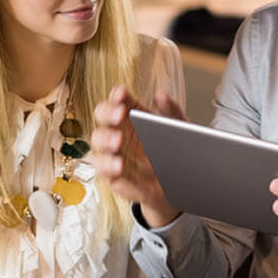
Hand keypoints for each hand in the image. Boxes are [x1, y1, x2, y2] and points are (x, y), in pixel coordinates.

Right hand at [91, 85, 181, 225]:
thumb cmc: (174, 151)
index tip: (122, 93)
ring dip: (105, 139)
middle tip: (119, 115)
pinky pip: (103, 169)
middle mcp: (118, 130)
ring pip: (98, 141)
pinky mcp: (112, 174)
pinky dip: (109, 166)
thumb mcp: (179, 129)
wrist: (178, 184)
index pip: (118, 100)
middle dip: (108, 113)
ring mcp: (113, 152)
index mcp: (132, 115)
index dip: (117, 95)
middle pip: (102, 116)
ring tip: (117, 142)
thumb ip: (171, 111)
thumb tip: (160, 94)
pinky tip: (119, 165)